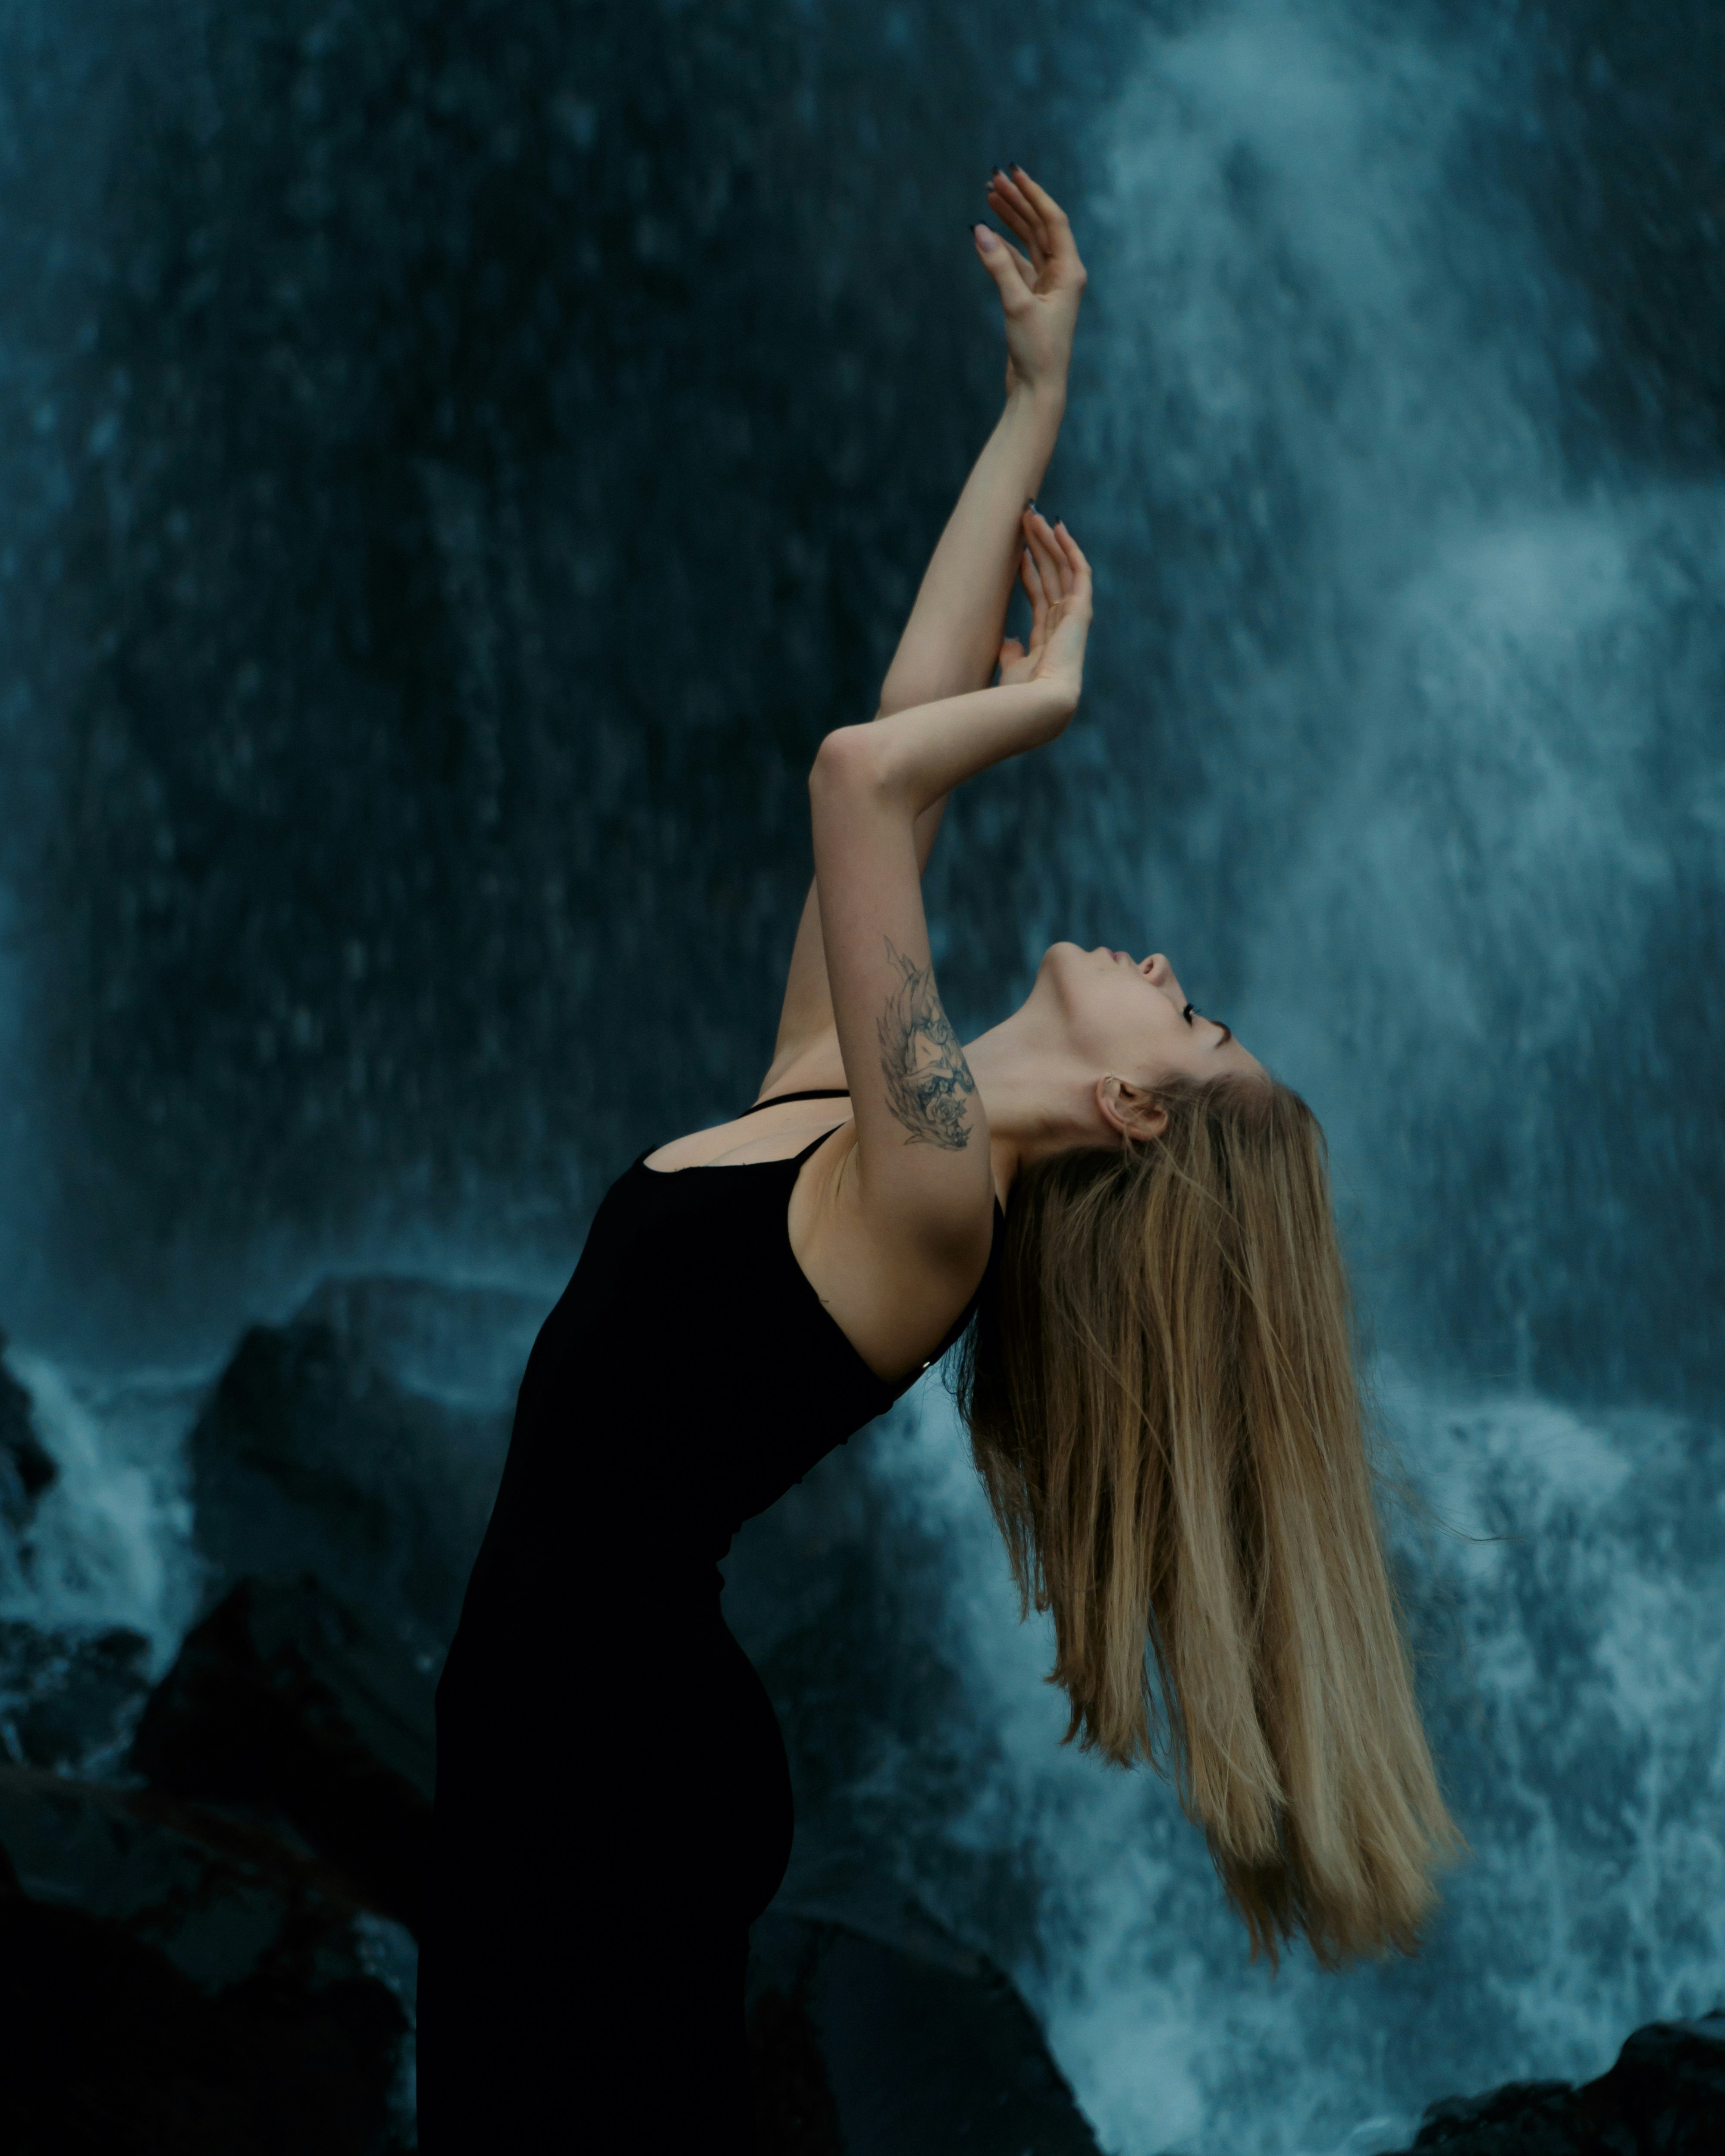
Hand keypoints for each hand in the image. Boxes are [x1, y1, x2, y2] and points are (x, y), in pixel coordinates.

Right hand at [972, 167, 1086, 400]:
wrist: (1038, 389)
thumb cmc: (1036, 352)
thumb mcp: (1016, 305)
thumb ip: (998, 267)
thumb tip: (979, 231)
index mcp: (1070, 271)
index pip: (1053, 220)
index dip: (1033, 194)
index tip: (1013, 172)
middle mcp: (1062, 274)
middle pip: (1040, 226)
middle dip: (1018, 202)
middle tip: (994, 179)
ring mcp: (1047, 286)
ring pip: (1029, 242)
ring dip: (1011, 220)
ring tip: (990, 197)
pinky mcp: (1032, 299)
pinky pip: (1018, 264)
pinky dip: (1003, 249)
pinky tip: (989, 234)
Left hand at [997, 511, 1091, 703]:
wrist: (1039, 703)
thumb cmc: (1021, 694)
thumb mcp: (1011, 668)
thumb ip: (1012, 652)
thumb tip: (1008, 639)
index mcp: (1047, 638)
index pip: (1038, 594)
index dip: (1027, 570)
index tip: (1016, 550)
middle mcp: (1063, 624)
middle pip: (1051, 576)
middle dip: (1038, 547)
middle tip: (1026, 521)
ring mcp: (1074, 616)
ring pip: (1062, 568)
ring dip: (1049, 541)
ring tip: (1035, 515)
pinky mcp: (1081, 610)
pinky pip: (1078, 572)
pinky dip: (1070, 549)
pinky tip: (1059, 527)